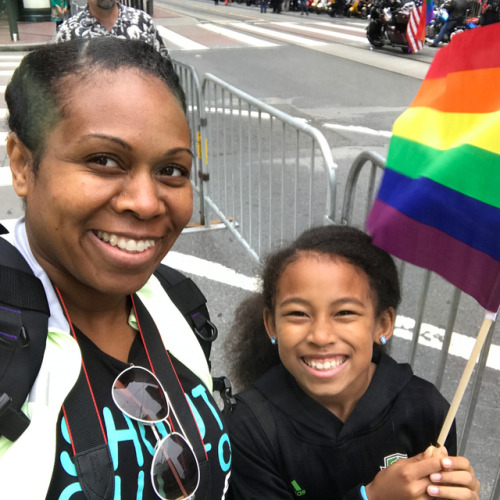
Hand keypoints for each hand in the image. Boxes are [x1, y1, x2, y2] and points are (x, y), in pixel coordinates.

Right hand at [365, 446, 479, 499]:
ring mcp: (419, 499)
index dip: (442, 460)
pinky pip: (435, 498)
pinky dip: (439, 492)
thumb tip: (434, 450)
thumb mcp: (401, 464)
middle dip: (445, 471)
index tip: (448, 457)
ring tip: (447, 477)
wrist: (379, 497)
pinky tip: (440, 487)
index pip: (432, 465)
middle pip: (438, 477)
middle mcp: (415, 487)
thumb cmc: (388, 478)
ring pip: (440, 490)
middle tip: (450, 466)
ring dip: (444, 482)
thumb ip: (420, 459)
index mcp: (408, 473)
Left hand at [427, 452, 479, 498]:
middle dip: (449, 476)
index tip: (442, 462)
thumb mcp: (431, 469)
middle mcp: (470, 482)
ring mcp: (472, 494)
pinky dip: (449, 497)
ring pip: (466, 492)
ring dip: (447, 490)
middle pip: (467, 477)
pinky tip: (438, 496)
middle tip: (432, 477)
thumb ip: (435, 459)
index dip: (454, 462)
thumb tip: (440, 448)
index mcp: (463, 470)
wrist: (432, 496)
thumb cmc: (434, 483)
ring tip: (430, 489)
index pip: (464, 463)